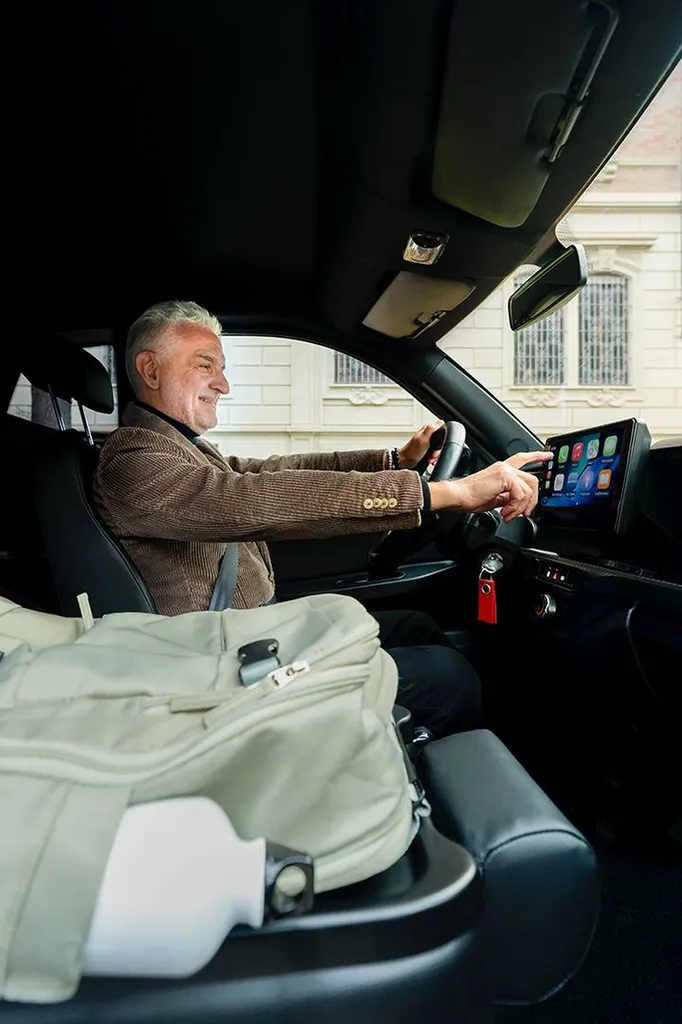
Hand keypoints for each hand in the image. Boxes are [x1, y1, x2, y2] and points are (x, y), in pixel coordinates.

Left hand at [398, 421, 444, 468]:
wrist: (405, 460)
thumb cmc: (412, 451)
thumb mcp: (423, 439)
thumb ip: (431, 429)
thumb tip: (440, 422)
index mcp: (428, 429)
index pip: (443, 430)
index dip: (442, 440)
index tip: (437, 447)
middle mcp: (428, 434)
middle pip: (441, 441)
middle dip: (438, 450)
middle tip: (433, 455)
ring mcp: (428, 441)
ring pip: (438, 448)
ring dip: (435, 455)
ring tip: (430, 459)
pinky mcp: (427, 448)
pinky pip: (435, 452)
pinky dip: (433, 457)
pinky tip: (430, 460)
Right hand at [428, 451, 551, 520]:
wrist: (458, 496)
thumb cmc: (469, 497)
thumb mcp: (493, 498)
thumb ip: (506, 497)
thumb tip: (516, 504)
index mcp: (501, 470)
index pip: (523, 458)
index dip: (537, 456)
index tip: (548, 456)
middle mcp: (504, 467)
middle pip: (532, 480)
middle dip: (532, 500)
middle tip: (524, 513)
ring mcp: (504, 470)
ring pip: (529, 489)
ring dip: (521, 507)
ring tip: (509, 514)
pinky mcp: (504, 477)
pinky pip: (521, 494)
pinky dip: (516, 507)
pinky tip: (505, 511)